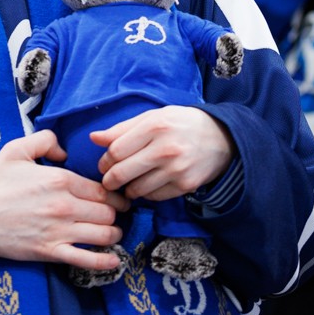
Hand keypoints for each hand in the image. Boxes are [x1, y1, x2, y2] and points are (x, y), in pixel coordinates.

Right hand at [0, 130, 128, 273]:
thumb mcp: (18, 149)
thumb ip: (46, 141)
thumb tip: (65, 151)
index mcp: (60, 179)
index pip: (102, 190)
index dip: (114, 195)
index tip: (116, 198)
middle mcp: (65, 205)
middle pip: (107, 213)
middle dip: (115, 214)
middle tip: (115, 215)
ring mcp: (59, 230)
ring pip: (103, 235)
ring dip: (112, 235)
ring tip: (112, 233)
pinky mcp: (50, 251)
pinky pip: (86, 260)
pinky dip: (104, 261)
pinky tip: (113, 261)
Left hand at [91, 105, 235, 201]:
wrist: (220, 136)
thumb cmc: (179, 123)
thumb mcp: (152, 117)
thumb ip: (121, 129)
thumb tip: (93, 138)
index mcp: (154, 127)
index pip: (115, 151)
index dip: (104, 161)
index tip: (104, 164)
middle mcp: (165, 149)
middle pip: (122, 173)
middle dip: (110, 180)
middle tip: (110, 180)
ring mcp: (176, 170)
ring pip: (136, 189)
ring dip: (128, 189)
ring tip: (130, 182)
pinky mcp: (185, 185)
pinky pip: (154, 197)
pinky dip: (146, 194)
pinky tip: (149, 183)